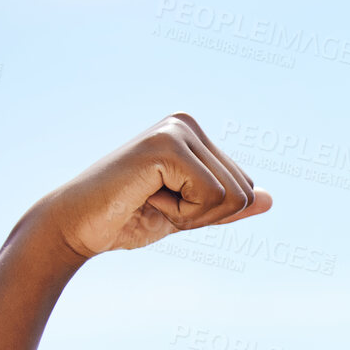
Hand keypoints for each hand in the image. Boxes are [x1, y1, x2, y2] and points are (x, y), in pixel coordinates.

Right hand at [24, 111, 271, 261]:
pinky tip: (145, 197)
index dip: (210, 214)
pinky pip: (212, 196)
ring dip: (191, 215)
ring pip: (231, 196)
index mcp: (194, 134)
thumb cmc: (128, 218)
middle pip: (243, 192)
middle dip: (204, 215)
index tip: (166, 204)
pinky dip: (182, 213)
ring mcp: (176, 130)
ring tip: (149, 199)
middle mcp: (186, 123)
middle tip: (156, 204)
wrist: (78, 227)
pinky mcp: (166, 146)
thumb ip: (228, 206)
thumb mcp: (190, 214)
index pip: (245, 188)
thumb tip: (272, 199)